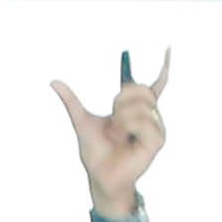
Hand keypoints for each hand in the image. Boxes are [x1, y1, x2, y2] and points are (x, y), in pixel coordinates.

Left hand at [52, 52, 171, 216]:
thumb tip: (53, 81)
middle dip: (119, 102)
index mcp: (136, 109)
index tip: (168, 46)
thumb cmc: (95, 151)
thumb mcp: (81, 120)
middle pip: (139, 88)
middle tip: (113, 122)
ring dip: (120, 119)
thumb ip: (71, 101)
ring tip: (118, 134)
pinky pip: (143, 122)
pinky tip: (126, 139)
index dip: (163, 65)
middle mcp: (150, 116)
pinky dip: (129, 127)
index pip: (155, 84)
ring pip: (139, 105)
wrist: (99, 174)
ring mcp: (156, 127)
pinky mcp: (158, 139)